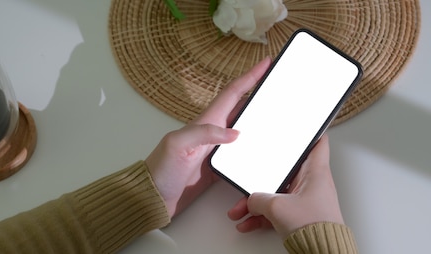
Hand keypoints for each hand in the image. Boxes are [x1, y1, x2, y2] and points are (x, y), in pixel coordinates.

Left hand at [145, 58, 271, 217]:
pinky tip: (265, 151)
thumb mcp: (177, 145)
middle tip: (279, 84)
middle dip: (259, 94)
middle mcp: (212, 133)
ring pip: (244, 131)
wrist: (152, 197)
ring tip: (278, 114)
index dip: (250, 77)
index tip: (266, 63)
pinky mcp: (217, 168)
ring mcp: (215, 150)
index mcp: (205, 122)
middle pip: (241, 108)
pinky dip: (255, 149)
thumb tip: (234, 133)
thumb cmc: (160, 170)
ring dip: (260, 121)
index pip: (232, 94)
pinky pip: (241, 155)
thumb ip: (203, 134)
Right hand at [227, 135, 344, 238]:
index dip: (310, 131)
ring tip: (239, 210)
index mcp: (315, 172)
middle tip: (252, 172)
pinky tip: (246, 222)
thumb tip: (251, 200)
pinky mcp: (299, 216)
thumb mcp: (277, 207)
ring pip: (276, 194)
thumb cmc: (314, 226)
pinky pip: (276, 211)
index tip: (300, 124)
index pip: (318, 142)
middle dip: (262, 177)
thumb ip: (258, 199)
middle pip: (284, 171)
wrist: (322, 252)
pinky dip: (261, 216)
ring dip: (256, 202)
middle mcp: (311, 184)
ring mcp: (305, 201)